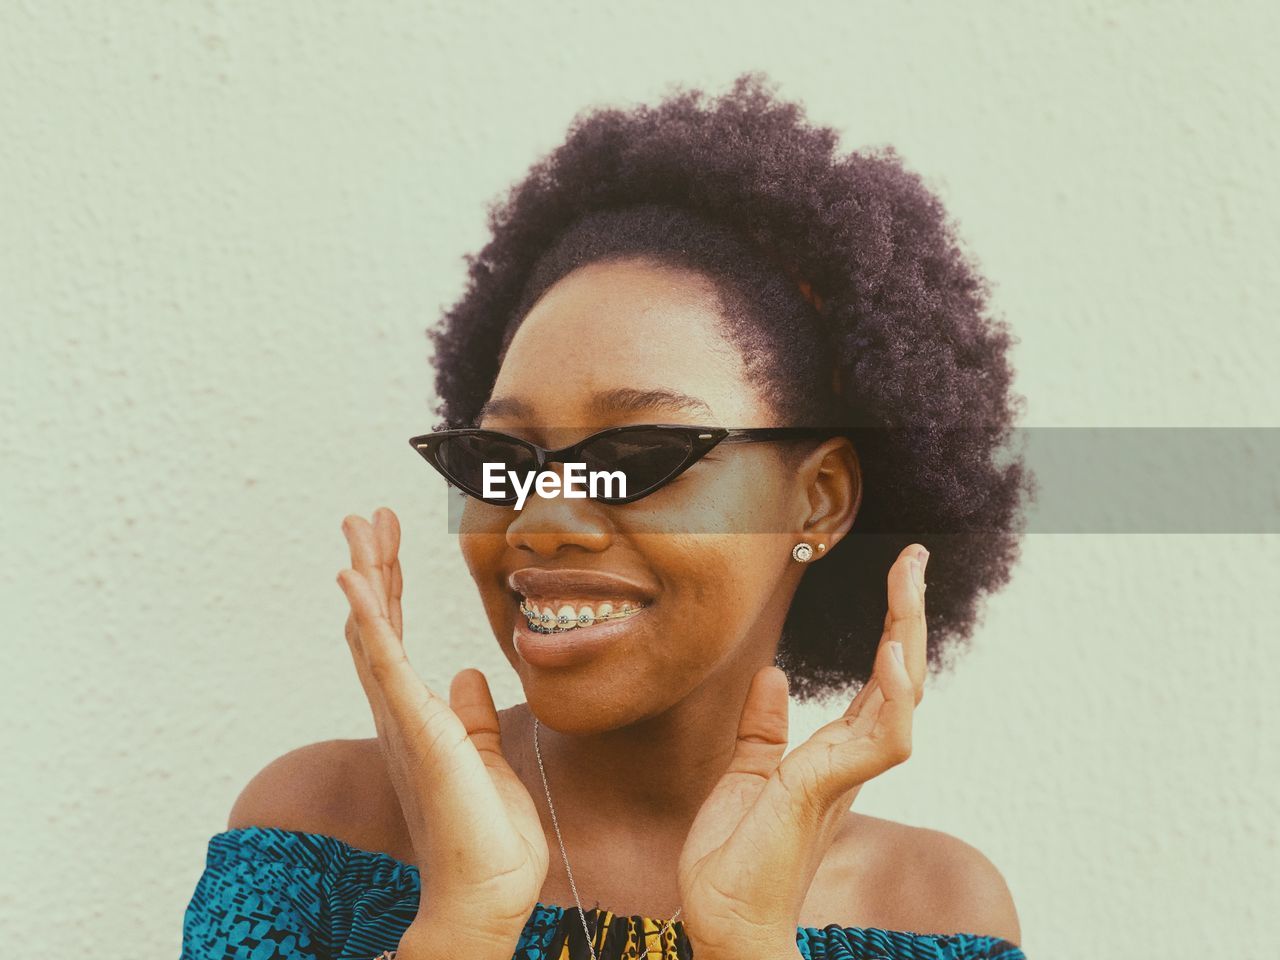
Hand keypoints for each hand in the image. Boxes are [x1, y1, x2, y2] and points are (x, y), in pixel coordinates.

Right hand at [338, 507, 548, 940]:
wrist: (487, 891)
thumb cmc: (487, 835)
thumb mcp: (485, 757)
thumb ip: (471, 716)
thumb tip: (470, 672)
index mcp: (417, 716)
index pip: (396, 637)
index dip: (390, 587)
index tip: (388, 541)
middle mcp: (399, 711)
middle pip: (376, 624)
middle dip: (372, 567)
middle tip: (364, 517)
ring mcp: (402, 717)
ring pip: (373, 631)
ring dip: (366, 576)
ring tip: (358, 528)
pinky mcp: (416, 726)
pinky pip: (384, 660)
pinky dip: (367, 616)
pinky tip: (354, 579)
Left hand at [675, 544, 927, 959]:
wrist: (721, 918)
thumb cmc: (736, 860)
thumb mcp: (744, 774)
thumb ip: (762, 727)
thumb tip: (769, 674)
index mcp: (833, 754)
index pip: (877, 680)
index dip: (893, 628)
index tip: (902, 576)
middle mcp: (850, 760)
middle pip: (900, 677)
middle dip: (909, 616)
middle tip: (916, 560)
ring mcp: (843, 775)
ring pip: (899, 697)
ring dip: (905, 638)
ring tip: (909, 586)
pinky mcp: (824, 790)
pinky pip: (878, 740)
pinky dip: (890, 696)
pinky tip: (891, 655)